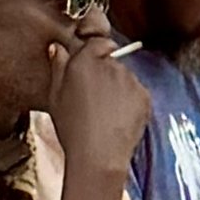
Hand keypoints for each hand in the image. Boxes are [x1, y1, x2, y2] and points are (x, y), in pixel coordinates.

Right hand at [47, 13, 147, 178]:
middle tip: (93, 98)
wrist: (99, 156)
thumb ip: (57, 67)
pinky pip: (136, 93)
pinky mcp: (144, 95)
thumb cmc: (72, 128)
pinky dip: (130, 102)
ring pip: (125, 78)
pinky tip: (117, 119)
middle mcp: (110, 65)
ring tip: (105, 113)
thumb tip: (57, 47)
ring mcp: (130, 80)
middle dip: (105, 74)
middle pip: (112, 61)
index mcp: (85, 62)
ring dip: (118, 88)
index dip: (95, 55)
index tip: (90, 70)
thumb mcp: (55, 97)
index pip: (98, 43)